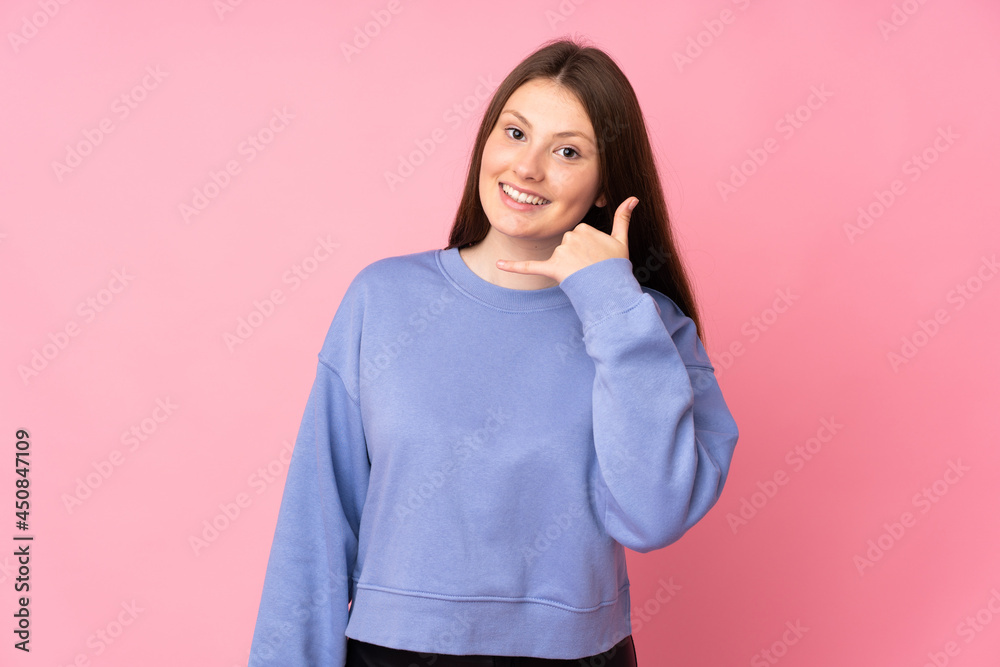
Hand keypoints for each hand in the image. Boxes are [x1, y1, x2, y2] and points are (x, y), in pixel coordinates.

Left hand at [496, 197, 637, 283]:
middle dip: (576, 255)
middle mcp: (571, 237)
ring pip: (558, 255)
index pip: (579, 233)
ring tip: (583, 274)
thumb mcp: (621, 240)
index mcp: (584, 227)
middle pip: (567, 243)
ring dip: (568, 265)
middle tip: (591, 266)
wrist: (612, 289)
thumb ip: (623, 217)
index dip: (588, 246)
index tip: (597, 255)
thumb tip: (634, 198)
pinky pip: (530, 266)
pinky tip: (499, 265)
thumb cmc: (616, 266)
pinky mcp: (552, 268)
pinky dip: (513, 267)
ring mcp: (561, 253)